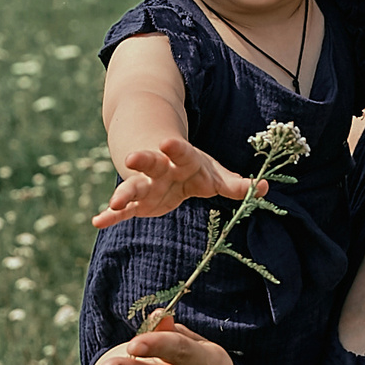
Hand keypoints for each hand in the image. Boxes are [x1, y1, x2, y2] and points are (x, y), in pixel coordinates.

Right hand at [93, 137, 258, 226]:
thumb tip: (266, 188)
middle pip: (151, 163)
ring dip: (123, 193)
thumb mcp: (215, 175)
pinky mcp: (138, 203)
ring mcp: (147, 185)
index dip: (175, 149)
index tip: (167, 143)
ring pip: (134, 187)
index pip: (182, 153)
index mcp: (183, 160)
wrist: (163, 160)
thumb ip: (236, 184)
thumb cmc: (195, 169)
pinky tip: (97, 222)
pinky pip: (124, 211)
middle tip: (133, 158)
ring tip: (113, 203)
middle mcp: (162, 170)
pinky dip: (111, 216)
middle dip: (143, 161)